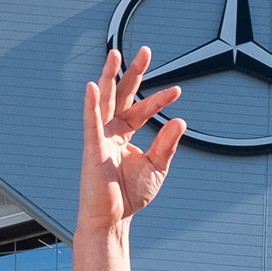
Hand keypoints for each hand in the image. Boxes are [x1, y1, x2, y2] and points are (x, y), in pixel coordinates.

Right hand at [79, 47, 185, 232]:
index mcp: (124, 135)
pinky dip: (92, 105)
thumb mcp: (157, 167)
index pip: (141, 110)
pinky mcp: (92, 149)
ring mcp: (99, 138)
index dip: (158, 99)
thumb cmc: (130, 195)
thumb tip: (180, 121)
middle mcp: (110, 132)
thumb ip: (167, 144)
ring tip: (115, 53)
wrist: (112, 219)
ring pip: (105, 101)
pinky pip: (91, 123)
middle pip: (122, 95)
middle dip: (132, 72)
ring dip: (109, 76)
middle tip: (145, 51)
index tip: (177, 90)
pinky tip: (94, 87)